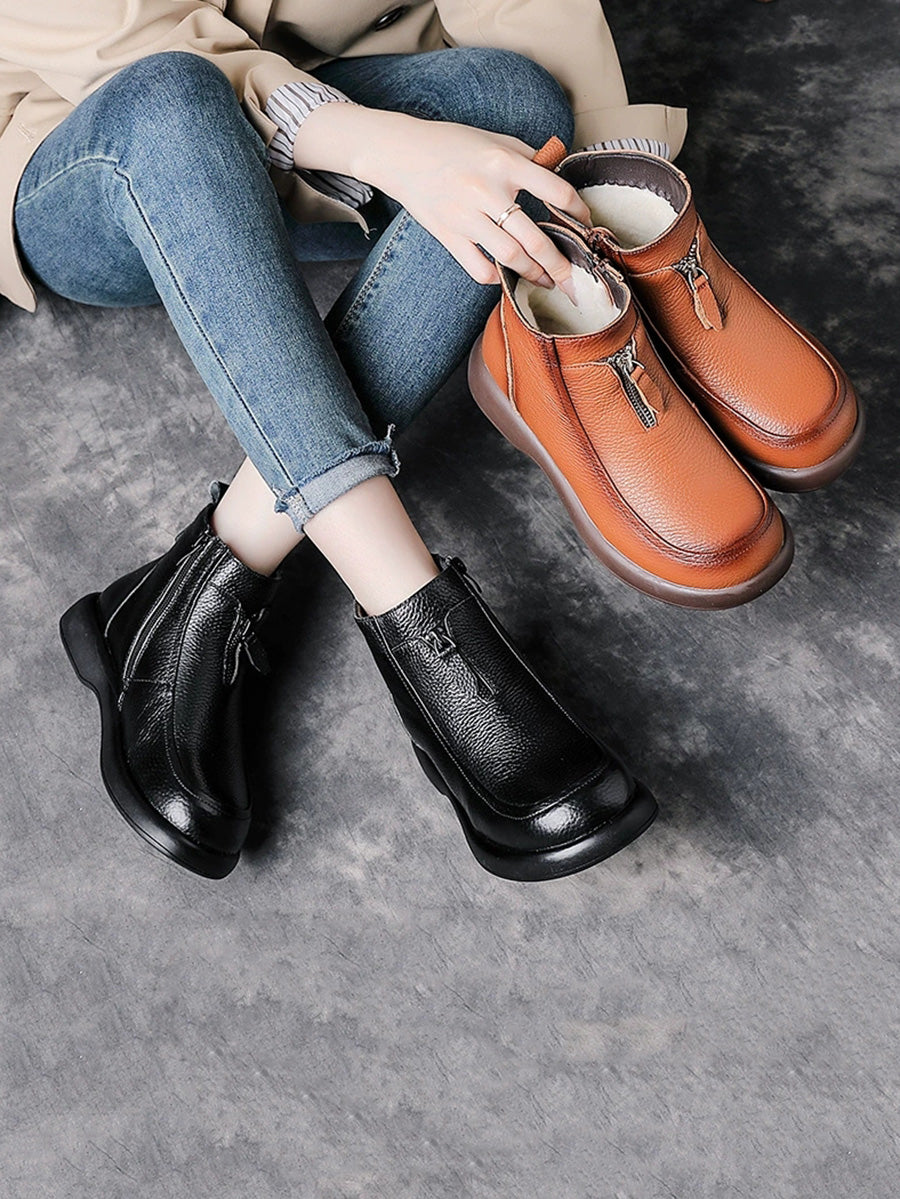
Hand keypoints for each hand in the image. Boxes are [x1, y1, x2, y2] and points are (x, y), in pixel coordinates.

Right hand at [292, 104, 591, 294]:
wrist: (401, 154)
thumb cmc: (451, 144)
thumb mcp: (494, 139)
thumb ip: (527, 158)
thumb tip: (558, 176)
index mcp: (504, 162)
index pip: (556, 191)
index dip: (577, 211)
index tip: (585, 223)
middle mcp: (487, 191)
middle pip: (535, 239)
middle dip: (559, 264)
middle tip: (572, 278)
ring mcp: (466, 217)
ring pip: (510, 258)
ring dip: (533, 275)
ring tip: (546, 281)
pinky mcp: (448, 235)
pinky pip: (479, 268)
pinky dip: (496, 277)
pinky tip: (505, 276)